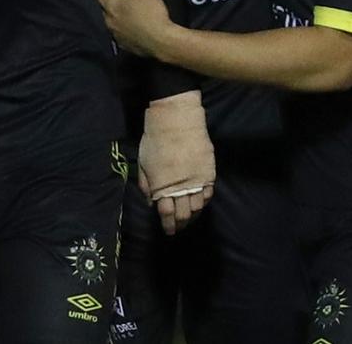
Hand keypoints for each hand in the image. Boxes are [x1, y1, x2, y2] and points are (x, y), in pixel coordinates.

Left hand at [95, 0, 171, 57]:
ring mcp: (116, 35)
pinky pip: (116, 35)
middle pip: (100, 10)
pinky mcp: (124, 45)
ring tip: (111, 14)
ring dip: (107, 18)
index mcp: (113, 6)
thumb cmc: (152, 14)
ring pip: (106, 24)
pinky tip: (122, 29)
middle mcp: (110, 21)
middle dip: (100, 4)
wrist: (162, 42)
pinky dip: (117, 30)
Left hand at [138, 90, 214, 235]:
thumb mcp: (143, 163)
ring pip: (198, 207)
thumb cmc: (155, 140)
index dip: (168, 225)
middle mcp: (181, 188)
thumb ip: (146, 185)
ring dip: (193, 216)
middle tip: (178, 228)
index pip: (167, 214)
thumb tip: (150, 202)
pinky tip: (199, 203)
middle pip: (184, 215)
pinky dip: (203, 202)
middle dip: (180, 224)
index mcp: (162, 187)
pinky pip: (208, 194)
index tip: (168, 230)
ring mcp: (197, 180)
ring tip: (189, 218)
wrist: (176, 120)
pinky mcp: (209, 172)